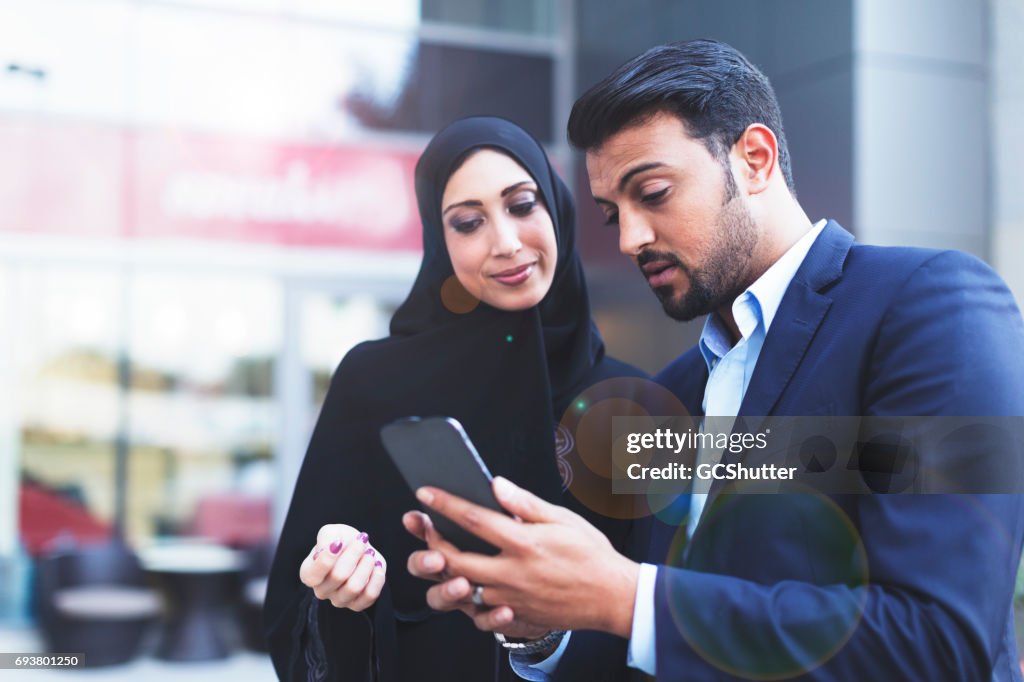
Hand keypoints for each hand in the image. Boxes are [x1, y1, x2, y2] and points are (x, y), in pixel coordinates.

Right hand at [299, 524, 386, 610]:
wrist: (359, 546)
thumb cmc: (341, 540)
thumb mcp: (330, 532)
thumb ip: (326, 538)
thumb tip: (333, 547)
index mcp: (309, 574)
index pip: (312, 575)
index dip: (326, 559)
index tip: (339, 542)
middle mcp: (322, 591)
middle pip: (338, 576)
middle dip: (353, 554)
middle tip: (361, 541)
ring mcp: (339, 600)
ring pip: (354, 588)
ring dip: (366, 566)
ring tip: (369, 553)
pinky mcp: (358, 604)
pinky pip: (369, 596)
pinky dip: (376, 578)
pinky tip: (376, 565)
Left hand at [412, 477, 639, 636]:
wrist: (612, 597)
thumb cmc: (591, 555)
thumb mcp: (562, 519)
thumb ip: (524, 503)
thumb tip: (496, 484)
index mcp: (524, 543)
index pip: (474, 519)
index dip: (445, 504)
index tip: (426, 493)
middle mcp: (513, 573)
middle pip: (456, 559)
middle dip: (432, 542)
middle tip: (424, 526)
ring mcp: (512, 599)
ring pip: (461, 589)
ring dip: (444, 573)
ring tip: (439, 555)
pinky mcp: (516, 616)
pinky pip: (479, 614)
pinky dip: (467, 601)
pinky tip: (466, 585)